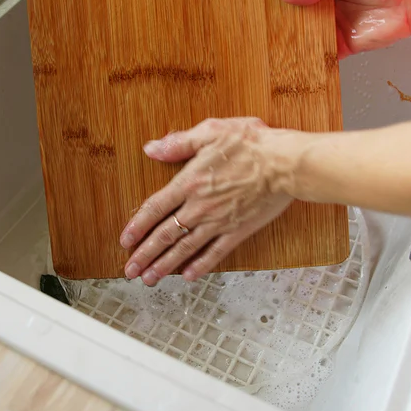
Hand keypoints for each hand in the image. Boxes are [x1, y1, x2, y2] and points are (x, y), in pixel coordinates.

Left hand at [119, 118, 296, 285]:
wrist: (285, 163)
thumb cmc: (251, 143)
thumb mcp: (211, 131)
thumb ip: (178, 143)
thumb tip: (151, 148)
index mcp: (189, 182)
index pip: (155, 208)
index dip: (137, 226)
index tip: (125, 241)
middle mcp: (199, 207)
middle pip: (165, 235)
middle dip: (145, 255)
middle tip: (130, 270)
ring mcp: (218, 222)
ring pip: (185, 248)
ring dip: (165, 265)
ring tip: (149, 279)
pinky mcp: (238, 230)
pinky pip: (215, 253)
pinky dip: (200, 266)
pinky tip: (188, 276)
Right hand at [279, 0, 410, 57]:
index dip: (283, 2)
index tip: (265, 7)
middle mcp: (327, 9)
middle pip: (298, 20)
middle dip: (284, 25)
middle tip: (266, 30)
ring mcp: (334, 29)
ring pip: (307, 39)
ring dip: (294, 43)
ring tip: (275, 46)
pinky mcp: (344, 46)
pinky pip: (323, 55)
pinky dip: (311, 59)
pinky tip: (298, 59)